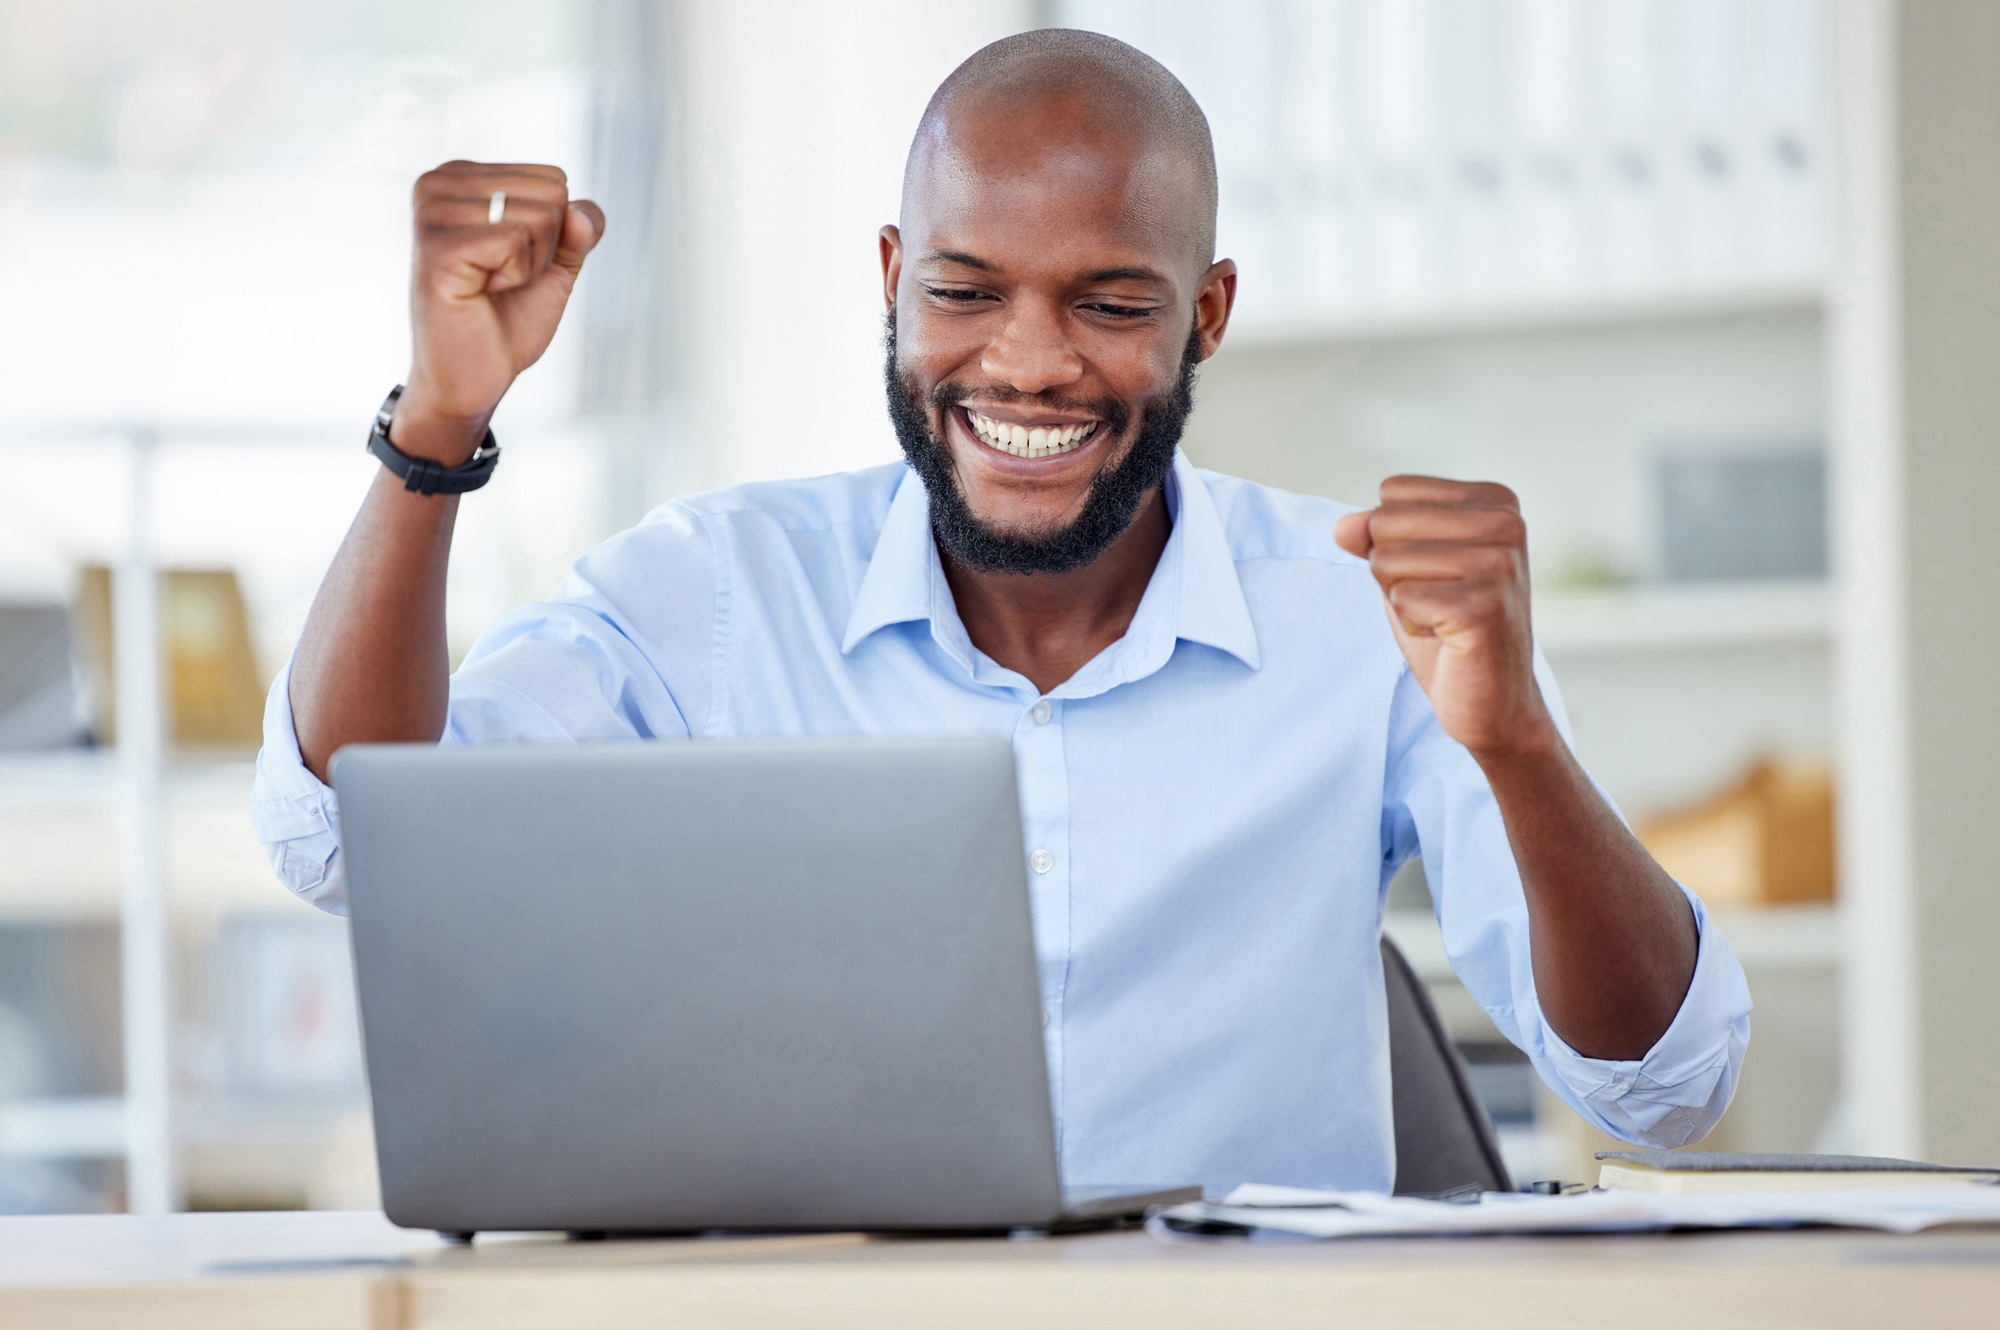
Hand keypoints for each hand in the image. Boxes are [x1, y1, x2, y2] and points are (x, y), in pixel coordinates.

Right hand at [395, 161, 605, 462]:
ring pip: (539, 216)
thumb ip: (579, 229)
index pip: (553, 178)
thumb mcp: (555, 264)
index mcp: (460, 176)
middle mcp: (437, 183)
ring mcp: (432, 213)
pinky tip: (481, 292)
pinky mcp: (436, 248)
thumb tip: (581, 214)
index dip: (552, 232)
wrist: (472, 377)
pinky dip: (516, 276)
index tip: (512, 261)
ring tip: (490, 285)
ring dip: (529, 264)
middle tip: (502, 278)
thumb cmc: (506, 319)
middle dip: (544, 247)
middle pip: (550, 192)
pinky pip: (516, 241)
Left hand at [1333, 476, 1554, 759]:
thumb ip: (1374, 536)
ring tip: (1444, 620)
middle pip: (1385, 523)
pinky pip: (1401, 599)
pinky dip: (1413, 625)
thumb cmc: (1449, 629)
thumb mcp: (1406, 569)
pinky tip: (1449, 639)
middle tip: (1438, 602)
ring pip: (1388, 561)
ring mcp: (1500, 564)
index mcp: (1495, 501)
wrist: (1494, 701)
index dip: (1394, 540)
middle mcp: (1506, 523)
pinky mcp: (1484, 607)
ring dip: (1403, 601)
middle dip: (1392, 571)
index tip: (1438, 574)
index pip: (1393, 492)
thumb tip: (1342, 525)